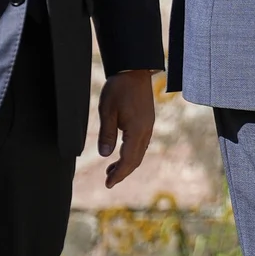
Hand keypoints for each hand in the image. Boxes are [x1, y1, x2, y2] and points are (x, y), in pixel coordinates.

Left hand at [97, 69, 156, 187]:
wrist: (134, 71)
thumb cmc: (119, 89)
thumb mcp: (107, 112)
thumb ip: (107, 135)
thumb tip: (106, 155)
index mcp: (137, 130)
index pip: (128, 159)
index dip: (119, 173)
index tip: (108, 184)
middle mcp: (146, 131)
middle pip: (136, 159)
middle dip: (123, 172)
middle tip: (108, 181)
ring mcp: (148, 126)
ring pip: (139, 152)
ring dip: (127, 163)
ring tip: (111, 170)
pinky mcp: (147, 121)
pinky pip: (141, 144)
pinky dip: (131, 153)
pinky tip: (121, 153)